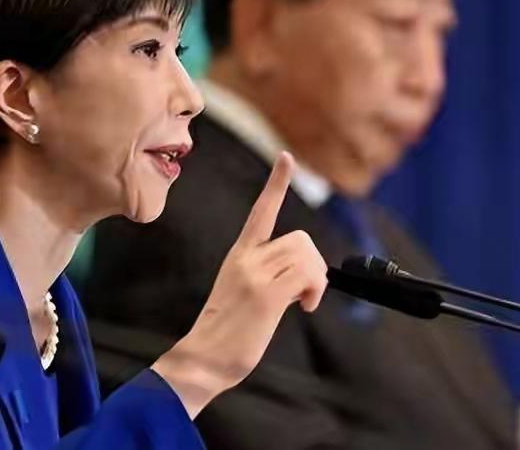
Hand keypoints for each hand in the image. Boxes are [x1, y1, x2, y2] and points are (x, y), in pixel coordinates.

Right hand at [152, 152, 328, 416]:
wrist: (202, 360)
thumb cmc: (226, 335)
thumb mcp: (246, 295)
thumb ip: (270, 277)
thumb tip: (301, 281)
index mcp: (239, 255)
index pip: (261, 210)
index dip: (277, 182)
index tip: (287, 157)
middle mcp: (246, 259)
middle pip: (301, 239)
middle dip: (315, 263)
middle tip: (307, 291)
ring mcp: (255, 275)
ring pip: (307, 255)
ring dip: (317, 279)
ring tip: (304, 301)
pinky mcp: (265, 295)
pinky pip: (306, 275)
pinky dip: (315, 289)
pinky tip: (304, 306)